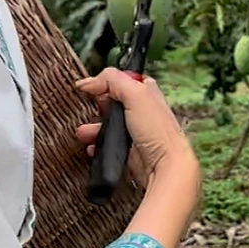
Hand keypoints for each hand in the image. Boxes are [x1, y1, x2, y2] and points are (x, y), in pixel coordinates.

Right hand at [75, 69, 198, 191]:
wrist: (164, 167)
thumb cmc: (157, 130)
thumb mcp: (134, 94)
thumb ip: (112, 81)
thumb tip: (88, 81)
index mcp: (148, 92)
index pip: (125, 79)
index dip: (108, 82)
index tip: (93, 87)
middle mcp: (143, 111)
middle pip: (114, 103)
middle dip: (98, 107)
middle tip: (89, 109)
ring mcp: (136, 132)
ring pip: (109, 125)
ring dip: (94, 128)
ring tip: (83, 133)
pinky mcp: (130, 151)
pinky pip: (109, 145)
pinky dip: (98, 145)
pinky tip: (92, 147)